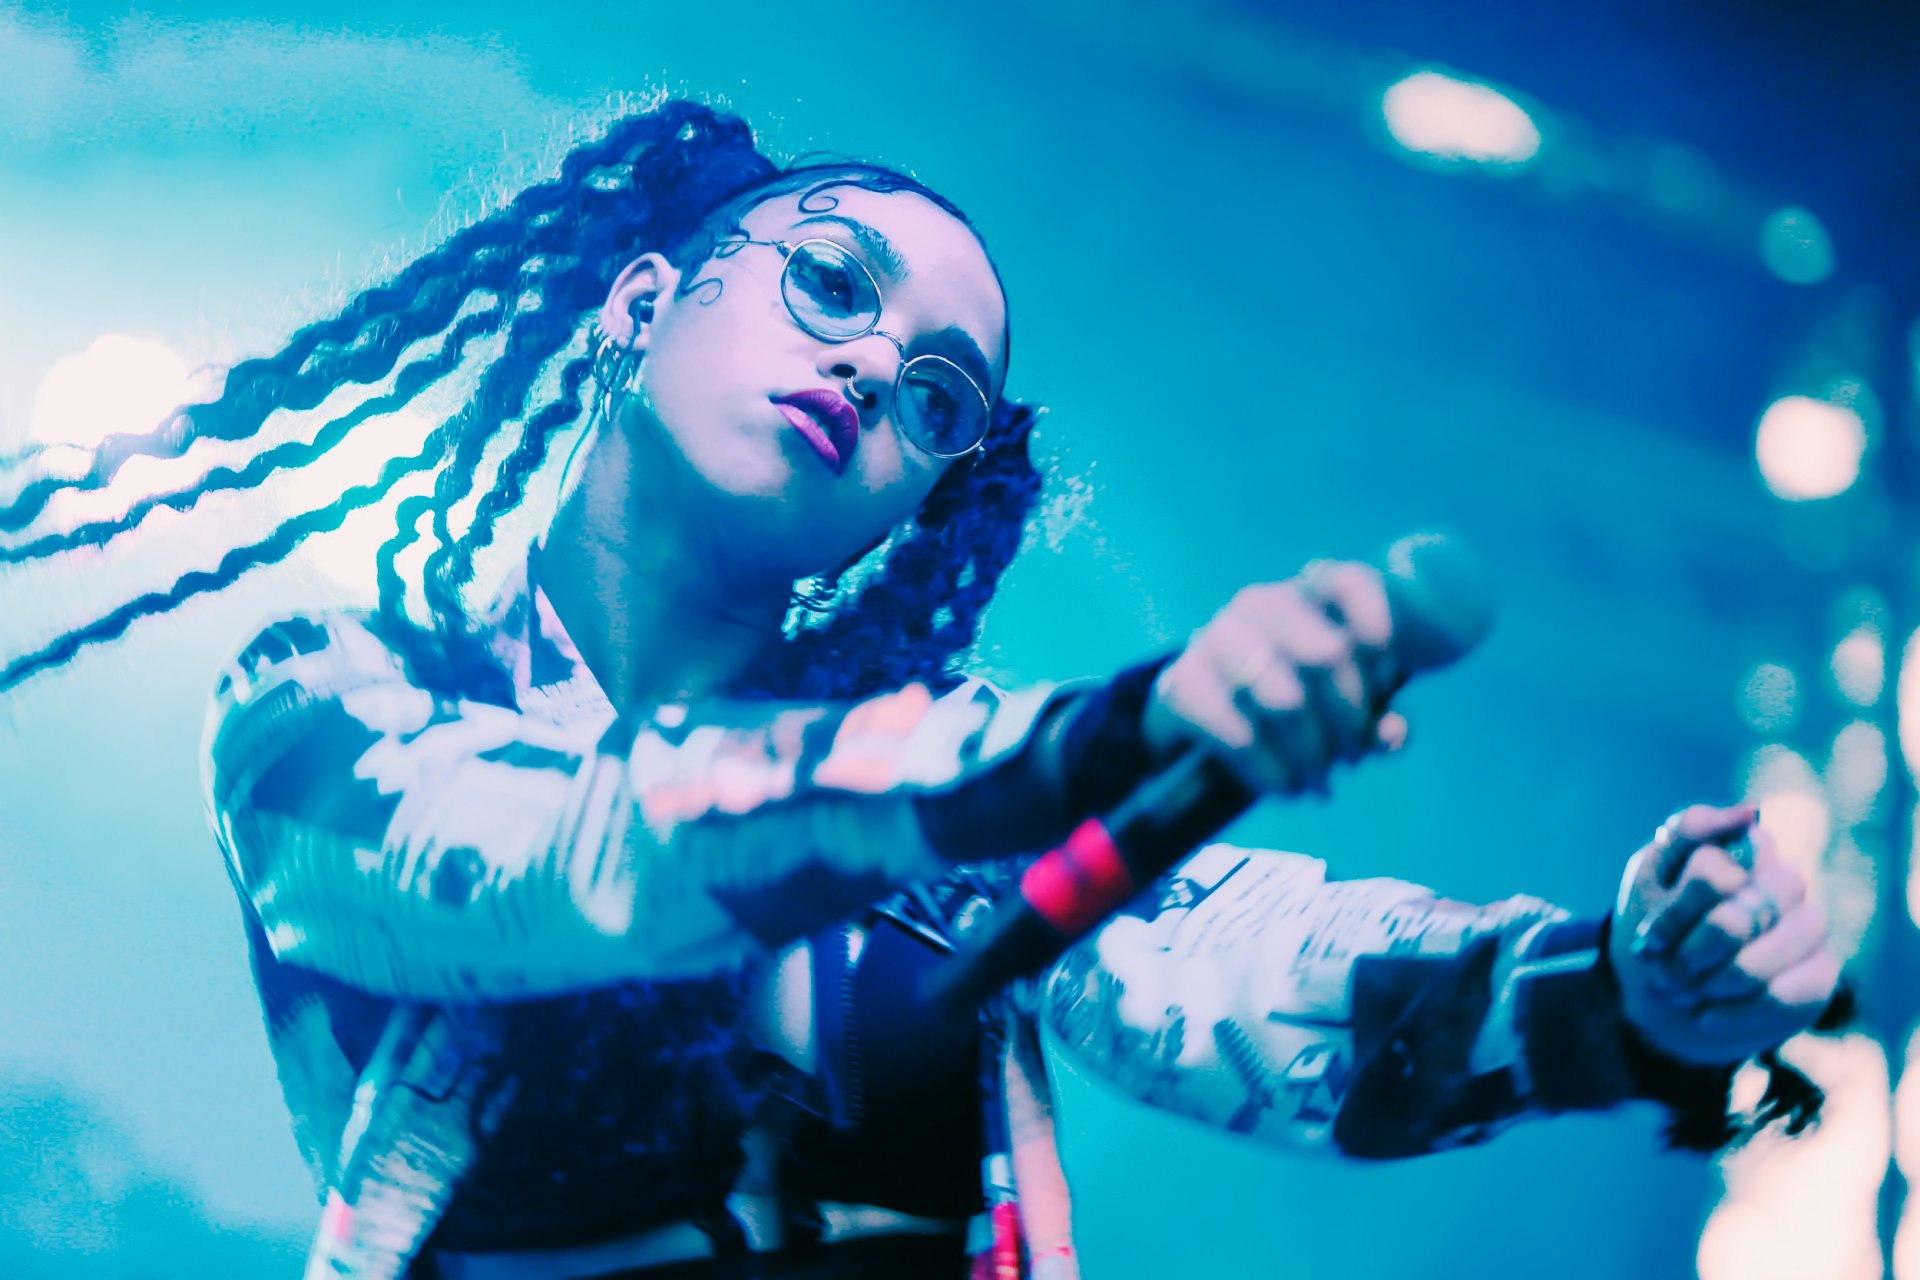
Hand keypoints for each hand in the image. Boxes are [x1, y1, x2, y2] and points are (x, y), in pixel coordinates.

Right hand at [1140, 562, 1407, 795]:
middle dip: (1349, 720)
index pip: (1351, 585)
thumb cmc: (1299, 697)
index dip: (1379, 623)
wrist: (1211, 708)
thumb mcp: (1347, 702)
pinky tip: (1283, 785)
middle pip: (1329, 655)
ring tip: (1319, 780)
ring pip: (1285, 699)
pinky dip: (1271, 769)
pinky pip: (1239, 735)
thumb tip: (1391, 735)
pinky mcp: (1182, 682)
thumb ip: (1378, 715)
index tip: (1389, 672)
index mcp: (1306, 590)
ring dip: (1311, 751)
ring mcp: (1217, 638)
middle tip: (1352, 757)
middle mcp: (1260, 603)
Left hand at [1610, 803, 1839, 1064]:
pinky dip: (1734, 1011)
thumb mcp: (1651, 874)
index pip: (1710, 875)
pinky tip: (1707, 1014)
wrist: (1663, 994)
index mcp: (1744, 848)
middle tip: (1665, 973)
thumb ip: (1689, 832)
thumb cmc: (1657, 924)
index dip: (1673, 915)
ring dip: (1711, 983)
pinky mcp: (1821, 974)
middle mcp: (1786, 882)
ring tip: (1686, 993)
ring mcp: (1809, 928)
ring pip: (1761, 959)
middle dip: (1691, 954)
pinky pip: (1785, 995)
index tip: (1648, 940)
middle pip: (1735, 920)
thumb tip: (1750, 813)